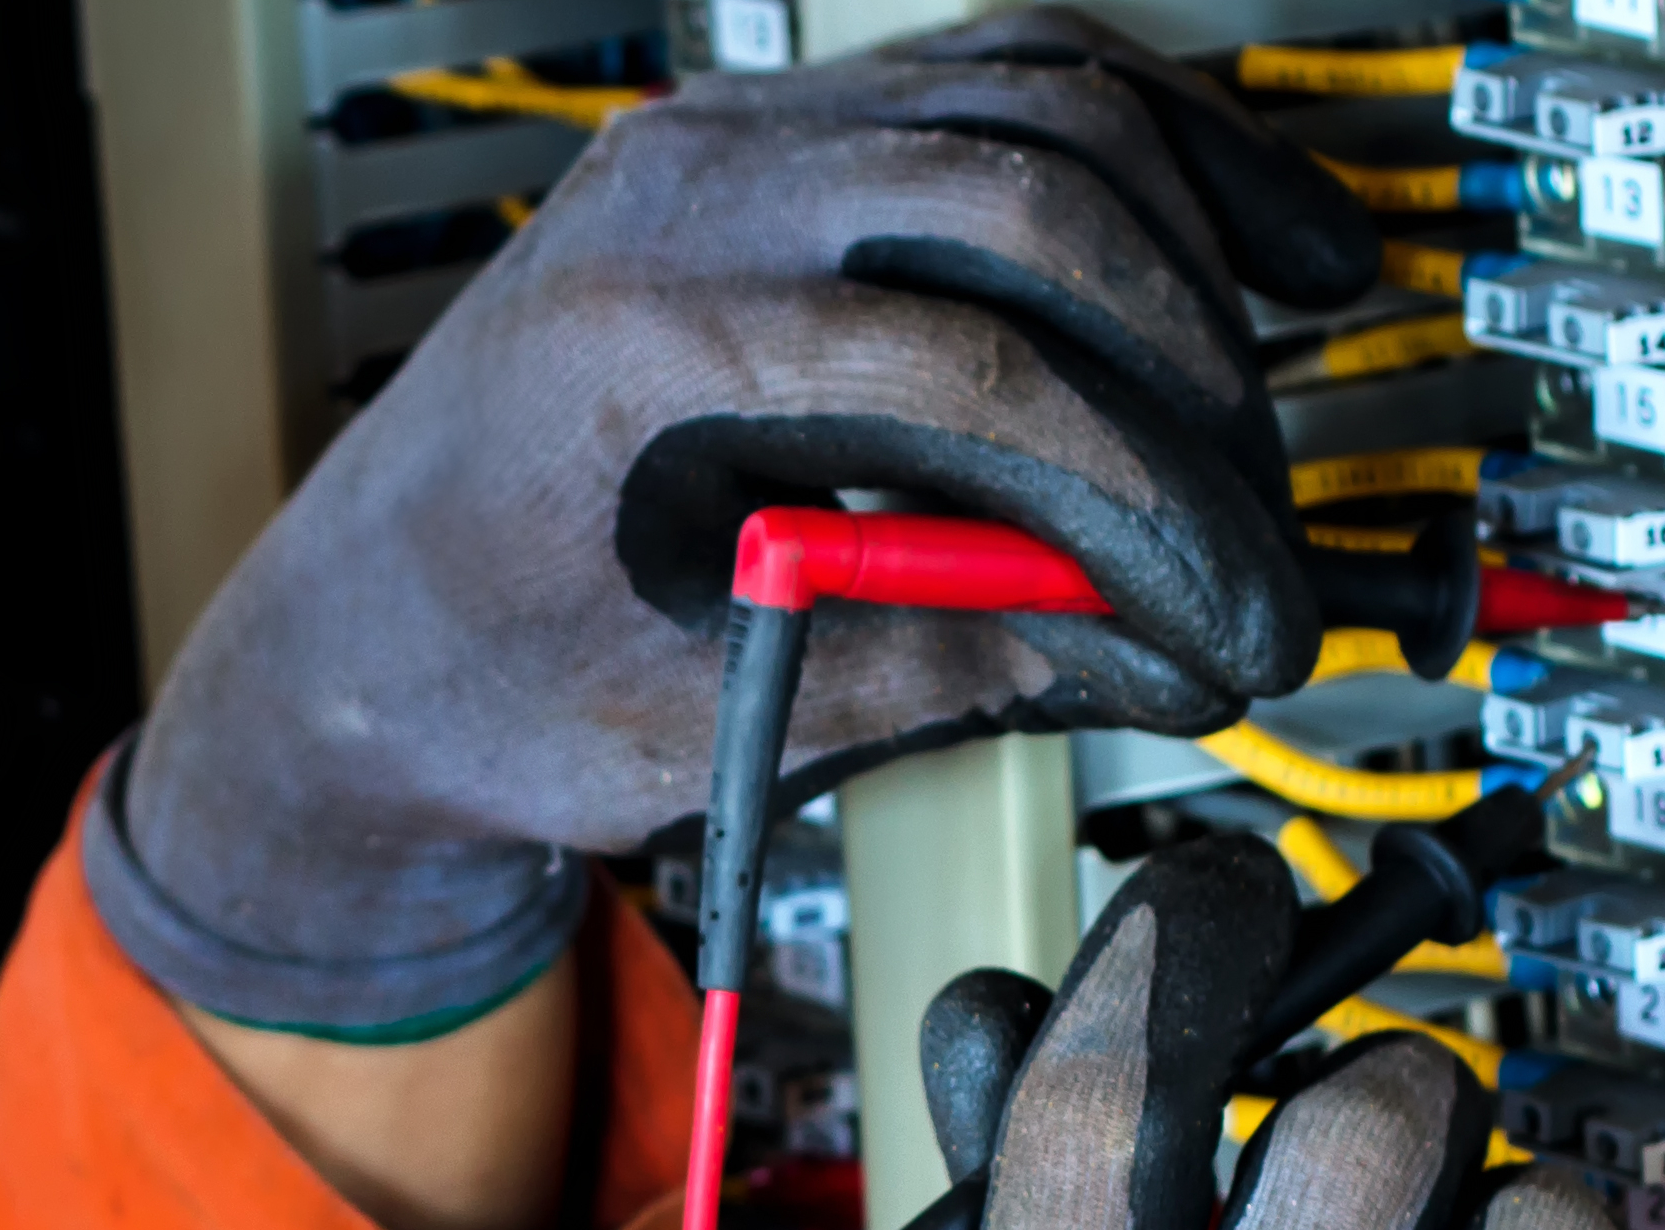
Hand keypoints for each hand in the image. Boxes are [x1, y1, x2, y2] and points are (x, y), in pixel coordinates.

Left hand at [86, 10, 1379, 1032]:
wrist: (363, 633)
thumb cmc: (483, 677)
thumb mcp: (710, 714)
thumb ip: (943, 658)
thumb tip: (1159, 642)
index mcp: (634, 339)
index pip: (967, 362)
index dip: (1138, 494)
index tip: (1229, 602)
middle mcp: (677, 191)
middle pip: (1031, 191)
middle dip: (1185, 366)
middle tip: (1254, 517)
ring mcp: (725, 139)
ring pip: (1037, 96)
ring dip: (1194, 228)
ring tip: (1301, 351)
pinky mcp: (775, 139)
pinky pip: (997, 81)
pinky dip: (1141, 148)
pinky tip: (1242, 228)